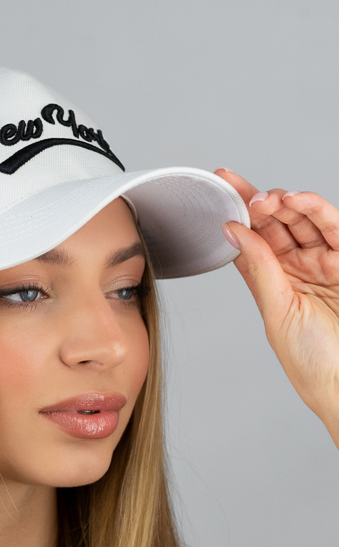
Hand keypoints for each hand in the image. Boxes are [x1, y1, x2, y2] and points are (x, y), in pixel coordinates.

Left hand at [215, 168, 338, 444]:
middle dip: (259, 202)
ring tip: (268, 199)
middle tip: (244, 194)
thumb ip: (259, 267)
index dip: (237, 211)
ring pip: (303, 220)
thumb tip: (234, 231)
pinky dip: (315, 210)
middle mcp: (298, 268)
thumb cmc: (311, 361)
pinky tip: (294, 202)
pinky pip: (333, 228)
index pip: (252, 238)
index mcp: (273, 281)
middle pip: (276, 223)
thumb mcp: (277, 310)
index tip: (219, 185)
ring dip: (285, 203)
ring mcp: (324, 263)